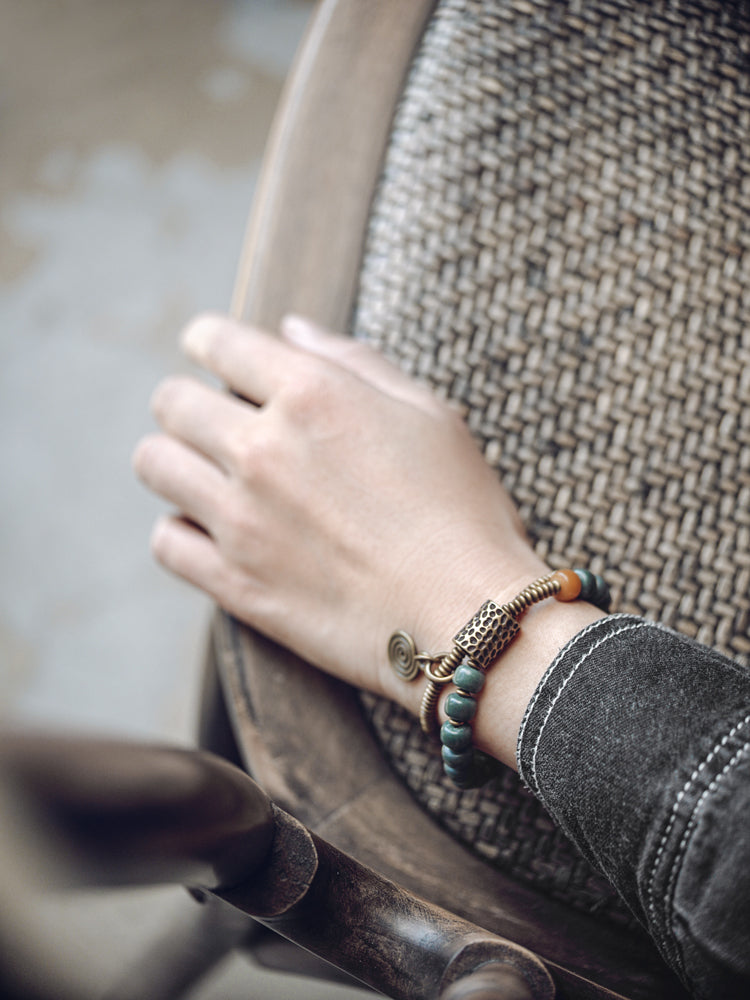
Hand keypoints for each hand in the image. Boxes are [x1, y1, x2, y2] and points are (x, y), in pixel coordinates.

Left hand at [133, 314, 547, 717]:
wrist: (470, 618)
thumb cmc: (463, 512)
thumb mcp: (429, 414)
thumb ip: (354, 361)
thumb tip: (291, 330)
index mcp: (313, 394)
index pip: (216, 340)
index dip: (208, 341)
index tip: (212, 355)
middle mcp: (263, 448)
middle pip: (171, 402)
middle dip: (190, 403)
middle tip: (220, 423)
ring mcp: (241, 519)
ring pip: (155, 464)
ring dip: (177, 461)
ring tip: (211, 476)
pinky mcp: (235, 583)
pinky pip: (166, 541)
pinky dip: (181, 531)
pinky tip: (214, 532)